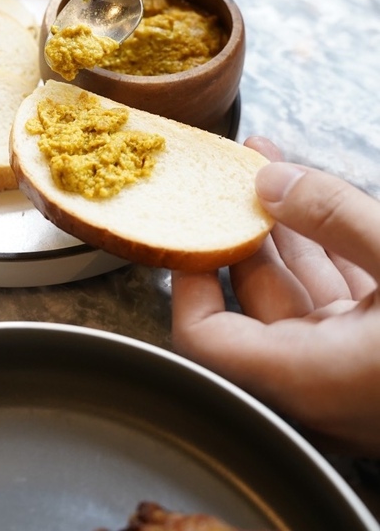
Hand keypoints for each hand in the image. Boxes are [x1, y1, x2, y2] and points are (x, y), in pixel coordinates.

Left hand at [172, 136, 379, 454]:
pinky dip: (329, 248)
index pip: (207, 340)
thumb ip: (334, 216)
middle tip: (228, 173)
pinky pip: (344, 296)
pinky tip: (318, 200)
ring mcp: (358, 367)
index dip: (186, 279)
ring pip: (303, 293)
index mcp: (310, 376)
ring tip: (269, 165)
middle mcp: (324, 380)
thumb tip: (270, 180)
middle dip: (241, 228)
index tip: (186, 224)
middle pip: (254, 304)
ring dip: (285, 228)